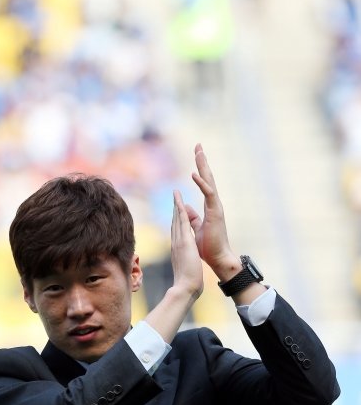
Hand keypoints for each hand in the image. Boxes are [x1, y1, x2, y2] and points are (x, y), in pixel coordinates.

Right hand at [171, 185, 203, 300]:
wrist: (185, 288)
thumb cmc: (187, 282)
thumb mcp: (185, 269)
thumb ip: (184, 263)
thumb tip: (184, 263)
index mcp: (178, 249)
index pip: (177, 231)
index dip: (176, 220)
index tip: (177, 210)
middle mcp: (176, 243)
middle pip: (175, 222)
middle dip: (175, 209)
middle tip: (174, 196)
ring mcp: (179, 241)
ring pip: (177, 220)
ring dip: (177, 205)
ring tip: (176, 193)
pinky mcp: (184, 241)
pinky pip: (182, 222)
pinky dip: (181, 211)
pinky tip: (181, 202)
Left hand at [175, 144, 239, 281]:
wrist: (218, 258)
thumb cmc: (208, 246)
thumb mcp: (196, 228)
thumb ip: (192, 217)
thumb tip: (185, 208)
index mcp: (209, 206)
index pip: (204, 183)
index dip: (200, 169)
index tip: (196, 155)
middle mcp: (214, 204)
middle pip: (208, 177)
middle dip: (202, 161)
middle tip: (198, 145)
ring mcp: (216, 207)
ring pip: (210, 181)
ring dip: (203, 166)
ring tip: (198, 151)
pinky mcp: (215, 212)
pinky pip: (208, 194)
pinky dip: (202, 183)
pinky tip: (194, 173)